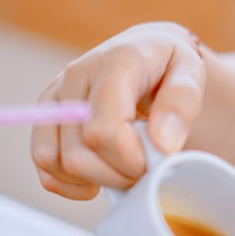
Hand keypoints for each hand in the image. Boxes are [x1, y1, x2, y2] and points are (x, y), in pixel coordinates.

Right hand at [31, 22, 205, 199]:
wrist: (145, 51)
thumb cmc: (168, 67)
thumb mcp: (190, 73)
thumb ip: (181, 104)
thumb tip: (162, 144)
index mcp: (114, 63)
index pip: (103, 131)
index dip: (129, 161)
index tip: (153, 160)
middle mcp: (75, 77)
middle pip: (77, 155)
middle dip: (116, 175)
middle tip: (143, 166)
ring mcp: (54, 98)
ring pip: (55, 163)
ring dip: (93, 180)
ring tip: (122, 167)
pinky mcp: (44, 118)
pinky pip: (45, 167)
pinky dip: (70, 184)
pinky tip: (97, 176)